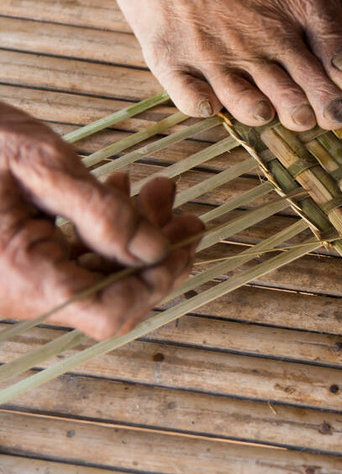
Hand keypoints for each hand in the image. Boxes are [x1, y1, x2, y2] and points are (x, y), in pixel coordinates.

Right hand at [0, 102, 204, 339]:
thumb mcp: (41, 161)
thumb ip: (102, 211)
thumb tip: (155, 251)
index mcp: (23, 274)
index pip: (109, 312)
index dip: (157, 282)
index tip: (184, 243)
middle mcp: (20, 291)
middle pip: (112, 296)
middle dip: (158, 253)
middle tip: (190, 215)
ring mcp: (19, 282)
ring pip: (99, 275)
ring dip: (137, 237)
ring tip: (161, 190)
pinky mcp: (20, 265)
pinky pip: (74, 260)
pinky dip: (106, 231)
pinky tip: (123, 193)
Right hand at [82, 0, 341, 129]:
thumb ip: (336, 33)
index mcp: (291, 27)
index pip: (327, 79)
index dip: (338, 101)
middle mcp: (254, 45)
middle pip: (292, 102)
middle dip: (307, 115)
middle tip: (308, 115)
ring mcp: (211, 55)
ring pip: (250, 110)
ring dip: (264, 113)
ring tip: (266, 106)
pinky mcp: (170, 59)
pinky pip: (195, 105)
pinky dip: (208, 107)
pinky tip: (214, 98)